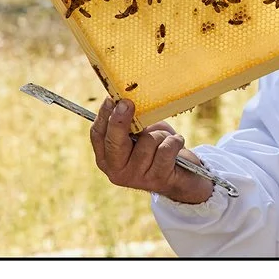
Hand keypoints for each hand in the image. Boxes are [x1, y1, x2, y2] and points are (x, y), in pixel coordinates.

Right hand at [90, 96, 213, 205]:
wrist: (181, 176)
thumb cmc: (156, 148)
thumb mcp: (139, 134)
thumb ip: (129, 123)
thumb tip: (125, 103)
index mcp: (106, 159)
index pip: (98, 135)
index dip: (104, 115)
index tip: (111, 99)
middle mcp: (117, 171)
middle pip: (114, 142)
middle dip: (120, 121)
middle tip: (127, 103)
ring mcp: (137, 178)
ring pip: (146, 142)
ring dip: (159, 135)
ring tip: (164, 139)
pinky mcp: (158, 179)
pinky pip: (165, 150)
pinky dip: (173, 141)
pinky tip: (176, 143)